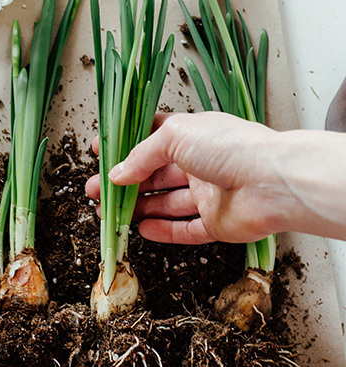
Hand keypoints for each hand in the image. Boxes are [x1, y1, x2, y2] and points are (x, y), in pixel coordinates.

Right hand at [85, 111, 345, 244]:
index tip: (100, 151)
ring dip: (137, 207)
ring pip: (166, 203)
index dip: (126, 144)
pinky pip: (185, 230)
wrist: (272, 182)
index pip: (153, 137)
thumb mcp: (176, 135)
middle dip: (124, 182)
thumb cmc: (230, 147)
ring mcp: (209, 195)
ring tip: (109, 214)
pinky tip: (142, 230)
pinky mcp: (217, 224)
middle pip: (154, 174)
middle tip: (94, 191)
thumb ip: (142, 155)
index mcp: (193, 135)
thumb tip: (117, 173)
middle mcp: (200, 164)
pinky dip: (164, 231)